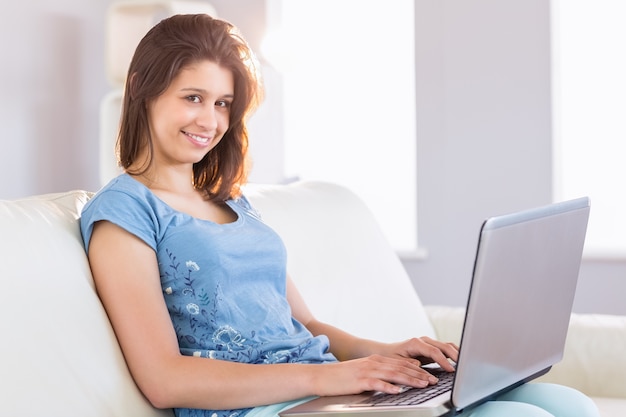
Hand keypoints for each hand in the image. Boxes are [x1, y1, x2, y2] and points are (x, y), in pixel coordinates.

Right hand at [311, 354, 440, 396]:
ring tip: (423, 385)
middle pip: (401, 368)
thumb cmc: (342, 377)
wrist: (322, 375)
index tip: (430, 376)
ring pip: (393, 374)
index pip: (401, 364)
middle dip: (419, 375)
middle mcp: (374, 363)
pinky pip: (377, 383)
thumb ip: (379, 374)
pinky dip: (388, 387)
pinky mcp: (359, 380)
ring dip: (410, 380)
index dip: (418, 370)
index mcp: (376, 360)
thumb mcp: (364, 371)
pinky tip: (398, 391)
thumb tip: (396, 382)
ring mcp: (367, 371)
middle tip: (433, 381)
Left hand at [382, 336, 458, 371]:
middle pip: (444, 346)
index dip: (444, 361)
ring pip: (448, 346)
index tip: (452, 370)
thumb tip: (421, 366)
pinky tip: (460, 362)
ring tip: (465, 365)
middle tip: (464, 368)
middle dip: (455, 356)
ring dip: (457, 354)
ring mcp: (429, 343)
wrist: (388, 352)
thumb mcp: (398, 363)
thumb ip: (409, 364)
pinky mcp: (433, 347)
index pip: (434, 351)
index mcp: (415, 343)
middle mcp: (424, 340)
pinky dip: (454, 354)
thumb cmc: (392, 357)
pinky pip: (447, 349)